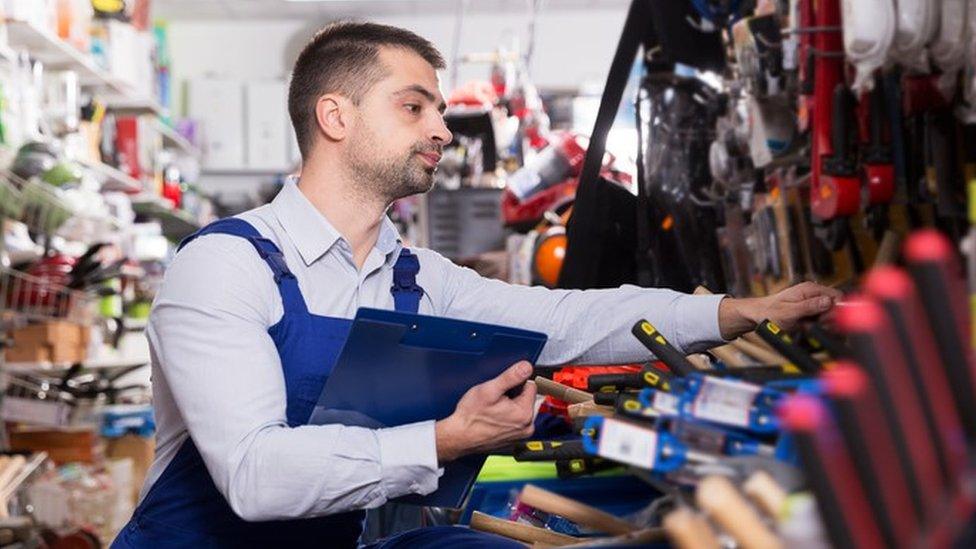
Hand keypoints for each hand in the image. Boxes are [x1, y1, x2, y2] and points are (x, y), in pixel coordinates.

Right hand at [435, 361, 537, 462]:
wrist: (458, 437)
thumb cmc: (471, 417)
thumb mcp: (489, 390)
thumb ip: (511, 377)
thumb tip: (527, 367)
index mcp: (524, 414)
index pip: (531, 386)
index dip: (515, 384)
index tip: (501, 390)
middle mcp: (527, 427)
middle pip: (526, 399)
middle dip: (512, 396)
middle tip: (494, 401)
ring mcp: (521, 435)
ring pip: (521, 410)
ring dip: (509, 406)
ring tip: (492, 410)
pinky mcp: (514, 440)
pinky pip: (515, 421)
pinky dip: (507, 418)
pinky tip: (493, 419)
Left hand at [718, 281, 841, 339]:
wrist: (756, 315)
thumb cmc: (768, 312)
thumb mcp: (789, 311)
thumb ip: (809, 306)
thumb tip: (828, 301)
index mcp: (809, 289)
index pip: (837, 296)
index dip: (835, 310)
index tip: (825, 319)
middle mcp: (812, 293)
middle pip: (835, 306)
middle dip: (829, 318)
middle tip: (815, 324)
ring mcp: (811, 302)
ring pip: (829, 314)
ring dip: (822, 323)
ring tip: (806, 325)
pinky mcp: (808, 311)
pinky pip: (821, 319)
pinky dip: (816, 325)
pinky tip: (805, 327)